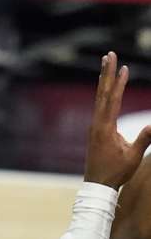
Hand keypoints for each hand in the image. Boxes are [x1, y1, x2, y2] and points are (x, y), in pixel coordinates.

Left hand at [85, 51, 150, 188]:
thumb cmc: (116, 171)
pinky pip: (100, 105)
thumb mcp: (133, 156)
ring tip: (106, 64)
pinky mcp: (96, 128)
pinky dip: (104, 93)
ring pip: (99, 97)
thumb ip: (143, 139)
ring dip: (104, 80)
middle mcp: (97, 121)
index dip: (117, 83)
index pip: (112, 99)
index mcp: (105, 126)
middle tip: (108, 55)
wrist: (97, 183)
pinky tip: (107, 88)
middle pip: (102, 92)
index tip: (122, 67)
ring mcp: (94, 124)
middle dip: (106, 73)